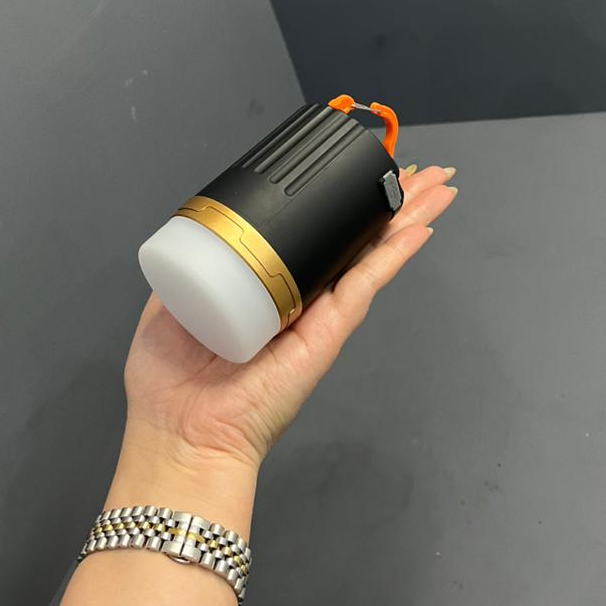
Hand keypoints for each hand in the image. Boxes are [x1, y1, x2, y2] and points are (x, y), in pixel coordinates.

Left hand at [121, 164, 457, 474]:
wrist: (181, 434)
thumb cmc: (167, 383)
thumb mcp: (169, 305)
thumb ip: (190, 272)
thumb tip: (202, 237)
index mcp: (264, 291)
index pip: (309, 239)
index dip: (336, 205)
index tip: (356, 171)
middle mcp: (299, 299)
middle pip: (353, 240)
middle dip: (389, 205)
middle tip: (421, 172)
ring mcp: (318, 316)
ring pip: (370, 255)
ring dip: (406, 218)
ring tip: (438, 185)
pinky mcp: (328, 334)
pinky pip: (365, 285)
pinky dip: (394, 256)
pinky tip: (419, 229)